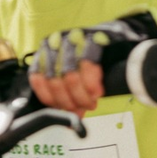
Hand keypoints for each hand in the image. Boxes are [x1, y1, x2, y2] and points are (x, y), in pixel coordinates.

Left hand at [29, 10, 156, 113]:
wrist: (118, 38)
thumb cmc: (94, 59)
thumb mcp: (74, 74)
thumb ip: (67, 93)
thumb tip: (67, 120)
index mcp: (45, 51)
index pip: (38, 79)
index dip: (51, 100)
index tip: (65, 111)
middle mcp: (55, 42)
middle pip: (55, 80)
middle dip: (69, 101)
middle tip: (83, 109)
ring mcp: (73, 38)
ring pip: (69, 75)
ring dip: (81, 96)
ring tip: (91, 103)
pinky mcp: (92, 37)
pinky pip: (88, 64)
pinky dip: (91, 83)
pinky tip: (98, 92)